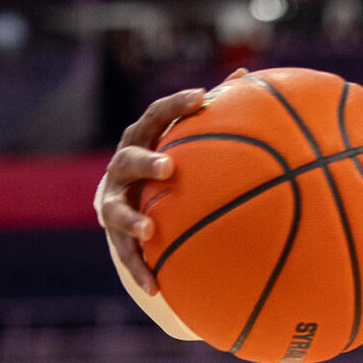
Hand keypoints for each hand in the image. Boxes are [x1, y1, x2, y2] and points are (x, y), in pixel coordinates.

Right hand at [93, 89, 207, 294]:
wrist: (126, 199)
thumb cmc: (167, 162)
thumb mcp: (185, 138)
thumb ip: (212, 112)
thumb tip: (248, 73)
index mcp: (142, 138)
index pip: (157, 116)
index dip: (176, 106)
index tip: (200, 98)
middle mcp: (122, 167)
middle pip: (129, 159)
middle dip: (147, 162)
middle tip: (168, 167)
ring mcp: (114, 200)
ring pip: (116, 209)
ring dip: (132, 219)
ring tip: (149, 229)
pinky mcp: (114, 234)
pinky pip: (126, 254)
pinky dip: (140, 270)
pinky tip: (156, 289)